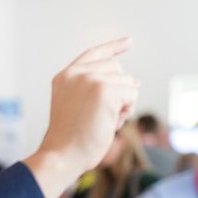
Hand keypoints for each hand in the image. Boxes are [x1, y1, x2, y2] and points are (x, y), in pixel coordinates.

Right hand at [23, 38, 138, 197]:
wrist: (62, 155)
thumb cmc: (71, 140)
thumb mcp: (77, 108)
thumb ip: (96, 89)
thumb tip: (134, 81)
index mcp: (65, 77)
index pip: (94, 54)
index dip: (113, 47)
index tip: (128, 42)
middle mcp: (76, 73)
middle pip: (117, 68)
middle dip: (119, 91)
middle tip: (102, 115)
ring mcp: (89, 79)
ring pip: (127, 82)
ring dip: (123, 104)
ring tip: (103, 121)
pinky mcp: (104, 89)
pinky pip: (132, 94)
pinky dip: (127, 110)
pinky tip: (110, 123)